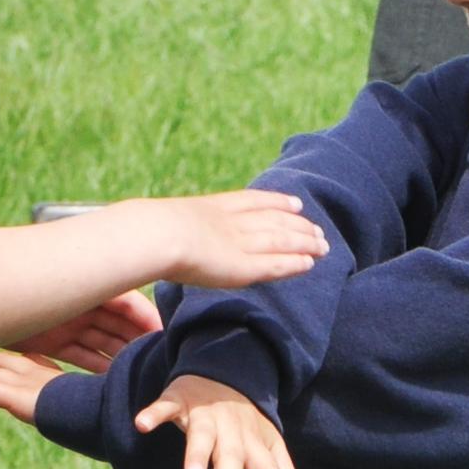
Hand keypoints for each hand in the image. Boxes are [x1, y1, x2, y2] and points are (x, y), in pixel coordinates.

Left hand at [30, 289, 159, 372]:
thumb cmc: (25, 291)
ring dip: (122, 355)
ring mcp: (67, 324)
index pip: (127, 301)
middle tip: (161, 358)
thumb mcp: (66, 291)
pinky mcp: (52, 343)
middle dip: (140, 338)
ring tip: (143, 371)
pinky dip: (98, 366)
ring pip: (103, 341)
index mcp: (87, 284)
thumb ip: (103, 293)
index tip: (166, 334)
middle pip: (118, 322)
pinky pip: (82, 355)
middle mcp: (81, 303)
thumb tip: (139, 294)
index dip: (147, 317)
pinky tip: (114, 379)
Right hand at [132, 375, 320, 468]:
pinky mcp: (179, 401)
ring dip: (195, 455)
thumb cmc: (248, 426)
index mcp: (256, 445)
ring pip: (200, 437)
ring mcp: (205, 415)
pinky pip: (165, 407)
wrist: (225, 373)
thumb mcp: (271, 452)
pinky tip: (142, 425)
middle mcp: (232, 431)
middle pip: (231, 458)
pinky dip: (154, 414)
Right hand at [145, 190, 326, 294]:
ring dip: (304, 242)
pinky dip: (293, 263)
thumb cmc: (144, 232)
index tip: (295, 203)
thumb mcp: (158, 225)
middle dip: (297, 225)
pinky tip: (309, 264)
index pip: (252, 201)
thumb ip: (168, 230)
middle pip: (273, 220)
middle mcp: (231, 222)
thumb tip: (154, 233)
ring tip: (323, 247)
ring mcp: (238, 243)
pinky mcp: (243, 266)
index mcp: (210, 207)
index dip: (276, 202)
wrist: (154, 235)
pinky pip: (274, 264)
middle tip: (318, 229)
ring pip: (281, 240)